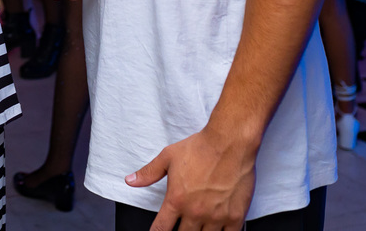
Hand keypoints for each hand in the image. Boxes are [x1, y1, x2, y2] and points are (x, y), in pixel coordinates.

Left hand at [125, 125, 256, 230]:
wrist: (229, 143)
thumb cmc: (200, 148)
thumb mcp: (167, 157)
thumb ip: (148, 173)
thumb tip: (130, 181)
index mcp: (176, 200)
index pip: (161, 228)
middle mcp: (195, 212)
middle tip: (181, 226)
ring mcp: (216, 216)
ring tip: (197, 227)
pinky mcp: (235, 216)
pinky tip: (217, 230)